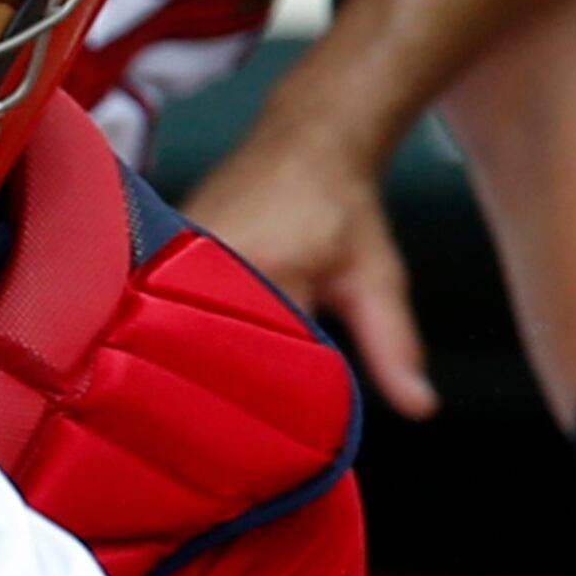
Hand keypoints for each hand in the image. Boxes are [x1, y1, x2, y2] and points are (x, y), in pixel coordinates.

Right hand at [184, 125, 437, 420]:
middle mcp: (209, 255)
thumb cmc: (343, 208)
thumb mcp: (377, 278)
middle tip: (225, 433)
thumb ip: (393, 346)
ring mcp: (173, 248)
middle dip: (218, 392)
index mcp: (267, 266)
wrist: (306, 135)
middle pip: (203, 351)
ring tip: (194, 399)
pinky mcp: (155, 246)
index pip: (256, 362)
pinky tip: (177, 353)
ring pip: (171, 330)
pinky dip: (168, 331)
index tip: (268, 441)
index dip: (264, 405)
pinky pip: (154, 305)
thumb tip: (421, 408)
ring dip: (187, 363)